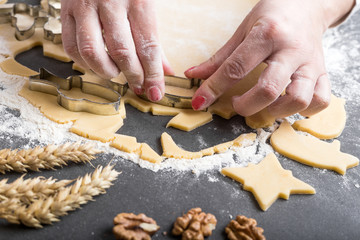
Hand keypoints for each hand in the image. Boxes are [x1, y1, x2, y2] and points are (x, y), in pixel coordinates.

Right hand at [61, 0, 173, 101]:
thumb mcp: (147, 4)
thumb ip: (153, 37)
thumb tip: (165, 70)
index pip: (148, 46)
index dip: (153, 75)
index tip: (156, 92)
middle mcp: (110, 2)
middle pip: (122, 52)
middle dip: (133, 76)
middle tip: (138, 86)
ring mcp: (85, 5)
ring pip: (92, 51)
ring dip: (106, 71)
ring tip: (116, 74)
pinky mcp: (66, 9)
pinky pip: (70, 45)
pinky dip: (83, 62)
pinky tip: (96, 64)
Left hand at [185, 0, 354, 117]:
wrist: (307, 5)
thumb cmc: (272, 17)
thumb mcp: (242, 30)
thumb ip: (219, 57)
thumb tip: (193, 75)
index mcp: (267, 34)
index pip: (235, 68)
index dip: (213, 88)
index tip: (200, 102)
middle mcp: (291, 50)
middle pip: (269, 89)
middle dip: (246, 106)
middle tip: (237, 104)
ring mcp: (311, 63)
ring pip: (299, 99)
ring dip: (276, 111)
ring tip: (264, 106)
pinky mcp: (323, 72)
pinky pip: (321, 100)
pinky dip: (305, 111)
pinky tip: (288, 105)